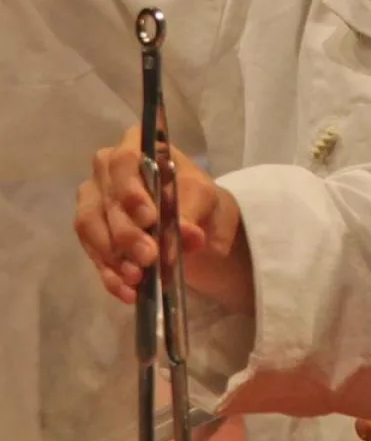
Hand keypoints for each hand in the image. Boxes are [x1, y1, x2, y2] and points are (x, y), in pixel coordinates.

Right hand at [74, 124, 243, 304]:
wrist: (203, 229)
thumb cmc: (203, 203)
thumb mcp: (210, 203)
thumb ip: (195, 212)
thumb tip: (188, 235)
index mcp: (139, 148)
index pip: (124, 161)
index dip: (131, 190)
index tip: (149, 218)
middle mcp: (108, 171)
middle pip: (107, 199)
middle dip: (127, 232)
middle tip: (150, 257)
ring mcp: (96, 202)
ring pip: (90, 226)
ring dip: (113, 255)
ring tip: (138, 278)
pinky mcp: (94, 234)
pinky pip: (93, 253)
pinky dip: (109, 274)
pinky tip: (127, 291)